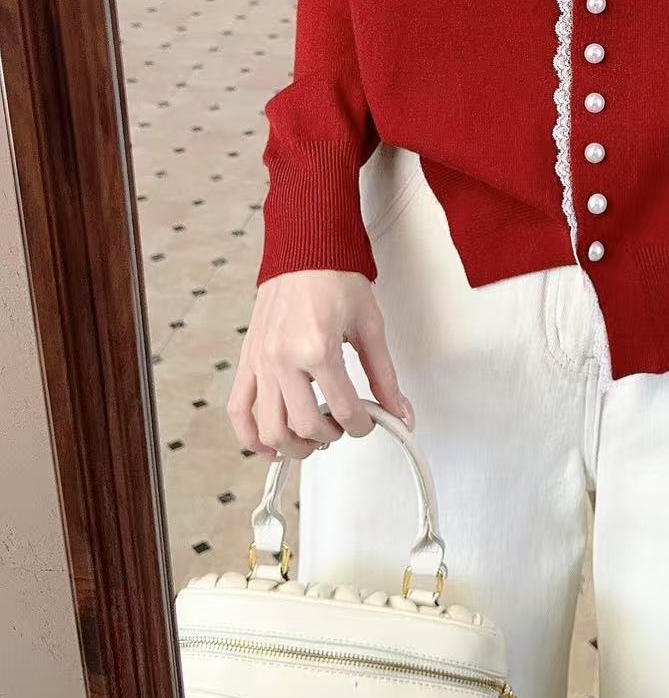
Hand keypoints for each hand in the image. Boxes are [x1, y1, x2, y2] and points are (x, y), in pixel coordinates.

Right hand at [227, 270, 414, 460]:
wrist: (306, 250)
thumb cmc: (336, 278)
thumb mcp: (370, 326)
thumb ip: (385, 375)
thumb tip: (400, 411)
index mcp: (318, 348)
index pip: (345, 411)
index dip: (363, 426)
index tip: (369, 422)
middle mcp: (284, 359)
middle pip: (305, 427)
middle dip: (332, 437)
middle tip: (343, 427)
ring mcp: (261, 362)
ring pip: (270, 429)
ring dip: (293, 446)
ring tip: (312, 440)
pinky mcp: (248, 361)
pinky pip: (238, 411)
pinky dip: (250, 437)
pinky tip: (268, 446)